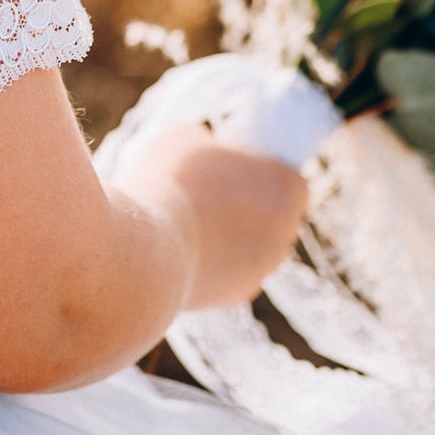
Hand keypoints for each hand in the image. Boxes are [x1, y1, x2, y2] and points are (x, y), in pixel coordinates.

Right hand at [119, 122, 308, 311]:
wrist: (145, 254)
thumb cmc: (169, 186)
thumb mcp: (182, 137)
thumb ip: (205, 143)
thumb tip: (204, 151)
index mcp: (285, 190)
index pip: (289, 180)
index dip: (261, 171)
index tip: (232, 166)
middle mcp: (284, 235)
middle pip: (272, 214)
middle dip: (245, 204)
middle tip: (204, 191)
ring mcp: (261, 270)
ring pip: (250, 246)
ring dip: (225, 234)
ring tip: (183, 219)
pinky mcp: (233, 296)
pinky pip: (226, 272)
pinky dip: (207, 261)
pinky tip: (176, 249)